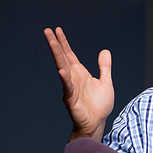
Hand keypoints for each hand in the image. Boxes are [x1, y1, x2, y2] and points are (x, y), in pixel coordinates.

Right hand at [44, 27, 114, 141]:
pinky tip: (62, 71)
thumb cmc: (100, 105)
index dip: (63, 42)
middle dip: (55, 44)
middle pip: (62, 58)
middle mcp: (73, 78)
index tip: (56, 30)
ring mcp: (71, 88)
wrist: (97, 123)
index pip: (69, 54)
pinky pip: (68, 88)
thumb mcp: (106, 82)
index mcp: (80, 73)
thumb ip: (105, 67)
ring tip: (51, 42)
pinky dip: (65, 80)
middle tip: (47, 30)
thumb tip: (105, 51)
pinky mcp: (71, 99)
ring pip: (62, 69)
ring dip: (57, 55)